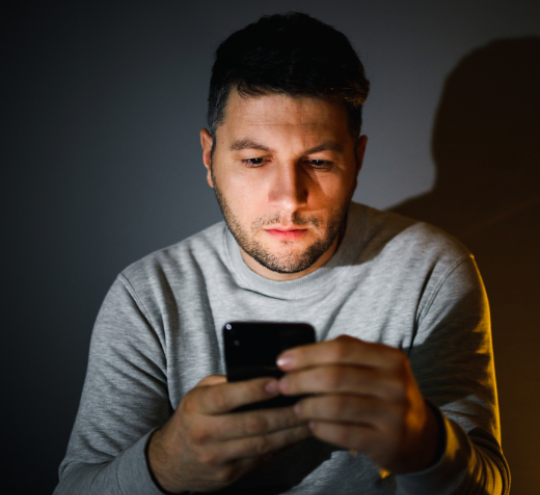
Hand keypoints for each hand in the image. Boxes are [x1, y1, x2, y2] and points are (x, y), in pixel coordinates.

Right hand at [148, 375, 310, 492]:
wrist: (169, 461)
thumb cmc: (192, 418)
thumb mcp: (199, 394)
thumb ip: (225, 384)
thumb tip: (263, 375)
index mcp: (197, 407)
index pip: (227, 397)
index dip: (254, 390)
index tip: (278, 382)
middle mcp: (205, 433)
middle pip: (252, 423)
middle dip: (284, 413)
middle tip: (307, 402)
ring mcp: (216, 458)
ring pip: (261, 444)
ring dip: (290, 432)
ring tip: (310, 419)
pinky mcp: (228, 475)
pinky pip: (260, 459)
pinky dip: (282, 446)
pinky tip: (296, 436)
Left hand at [277, 335, 440, 473]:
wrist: (420, 435)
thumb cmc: (384, 393)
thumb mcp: (375, 367)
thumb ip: (343, 355)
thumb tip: (295, 357)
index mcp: (390, 357)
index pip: (341, 348)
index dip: (307, 354)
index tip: (282, 361)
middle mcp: (395, 383)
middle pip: (335, 377)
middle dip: (300, 380)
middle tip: (281, 385)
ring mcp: (394, 414)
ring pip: (337, 406)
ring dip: (308, 406)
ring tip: (296, 407)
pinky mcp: (387, 442)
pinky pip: (343, 434)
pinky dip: (321, 429)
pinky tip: (312, 425)